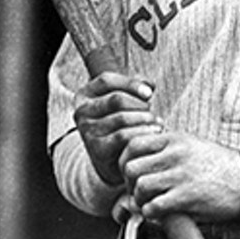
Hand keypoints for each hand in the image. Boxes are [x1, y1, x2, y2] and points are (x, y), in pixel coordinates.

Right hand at [73, 73, 161, 187]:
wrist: (112, 158)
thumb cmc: (121, 121)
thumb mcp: (124, 99)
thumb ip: (136, 86)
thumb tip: (149, 87)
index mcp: (85, 94)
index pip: (106, 80)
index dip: (130, 83)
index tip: (150, 93)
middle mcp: (81, 111)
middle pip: (116, 99)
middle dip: (140, 104)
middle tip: (153, 113)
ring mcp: (87, 130)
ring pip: (122, 118)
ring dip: (145, 119)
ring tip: (158, 123)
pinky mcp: (96, 148)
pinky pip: (123, 135)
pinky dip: (142, 133)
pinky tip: (154, 133)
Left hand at [121, 131, 239, 221]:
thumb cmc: (219, 166)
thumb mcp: (192, 146)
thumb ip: (166, 150)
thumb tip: (139, 163)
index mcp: (175, 139)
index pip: (133, 144)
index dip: (126, 161)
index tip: (133, 173)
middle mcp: (175, 154)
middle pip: (131, 167)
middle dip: (129, 183)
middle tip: (139, 191)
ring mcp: (180, 176)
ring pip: (140, 187)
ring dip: (140, 200)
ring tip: (150, 203)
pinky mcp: (186, 198)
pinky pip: (153, 207)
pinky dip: (151, 213)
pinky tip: (160, 212)